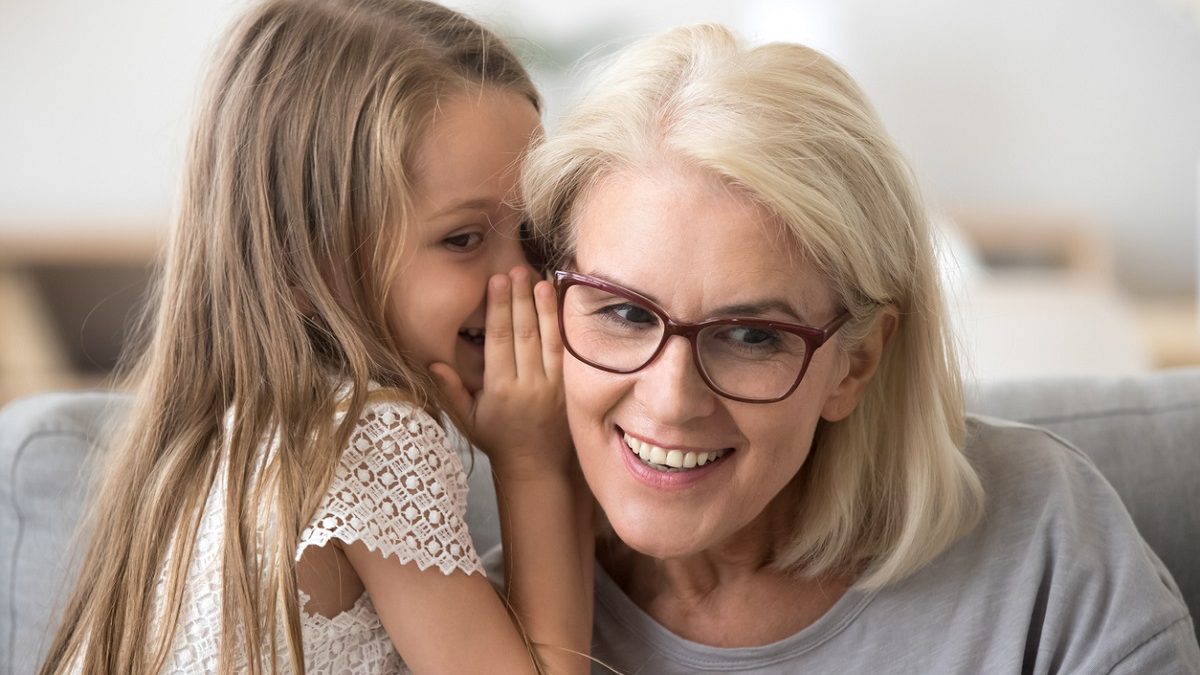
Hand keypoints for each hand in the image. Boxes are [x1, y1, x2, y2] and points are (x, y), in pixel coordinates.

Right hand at [430, 267, 570, 477]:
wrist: (537, 465)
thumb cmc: (498, 439)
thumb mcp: (467, 420)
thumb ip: (451, 391)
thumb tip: (434, 363)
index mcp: (501, 389)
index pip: (500, 340)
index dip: (498, 308)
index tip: (496, 282)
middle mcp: (529, 385)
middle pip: (524, 333)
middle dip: (519, 299)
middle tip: (515, 269)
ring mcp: (555, 386)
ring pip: (549, 339)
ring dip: (544, 307)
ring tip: (540, 279)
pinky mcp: (572, 387)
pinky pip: (568, 352)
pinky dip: (564, 326)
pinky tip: (562, 305)